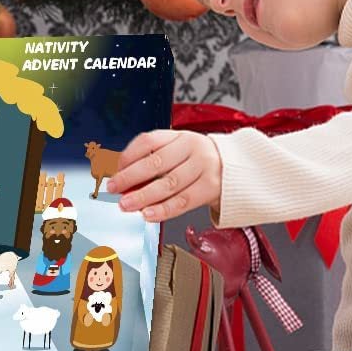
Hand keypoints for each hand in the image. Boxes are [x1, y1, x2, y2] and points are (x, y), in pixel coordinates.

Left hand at [105, 130, 222, 222]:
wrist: (238, 168)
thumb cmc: (199, 161)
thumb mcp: (179, 151)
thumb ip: (155, 161)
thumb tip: (124, 181)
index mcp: (179, 135)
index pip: (148, 141)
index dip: (128, 156)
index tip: (114, 170)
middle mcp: (192, 148)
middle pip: (156, 163)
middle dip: (130, 177)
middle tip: (113, 188)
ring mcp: (203, 167)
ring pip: (168, 184)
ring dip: (143, 196)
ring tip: (126, 205)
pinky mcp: (210, 187)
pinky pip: (183, 201)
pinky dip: (163, 210)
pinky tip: (148, 215)